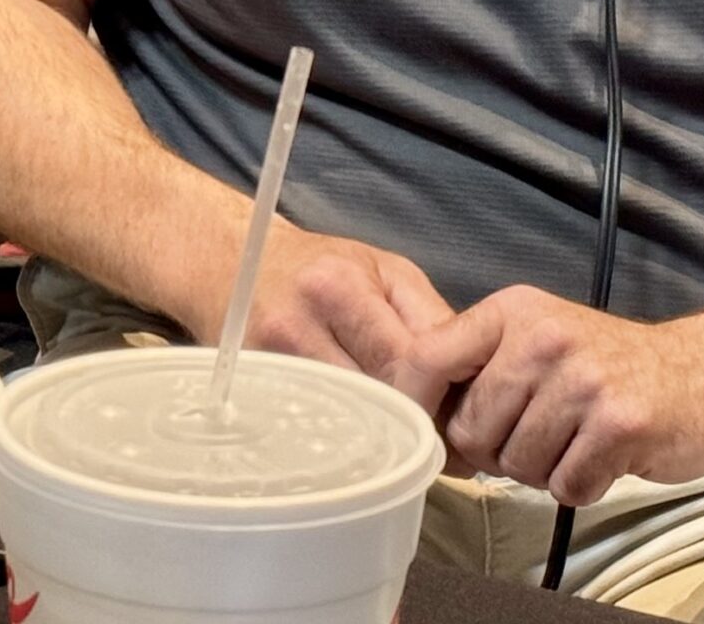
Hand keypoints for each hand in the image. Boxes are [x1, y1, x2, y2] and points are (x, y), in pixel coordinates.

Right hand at [188, 224, 458, 414]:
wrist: (232, 262)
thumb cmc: (319, 265)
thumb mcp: (385, 270)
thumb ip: (430, 318)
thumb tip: (471, 379)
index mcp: (338, 288)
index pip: (403, 363)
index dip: (436, 397)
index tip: (457, 417)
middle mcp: (297, 326)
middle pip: (373, 400)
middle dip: (410, 423)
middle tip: (436, 440)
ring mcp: (269, 365)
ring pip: (344, 423)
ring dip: (378, 437)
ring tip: (401, 442)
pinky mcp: (253, 393)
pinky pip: (311, 429)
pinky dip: (342, 437)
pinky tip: (358, 438)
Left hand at [410, 290, 703, 504]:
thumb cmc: (612, 366)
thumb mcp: (539, 340)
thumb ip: (480, 370)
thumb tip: (415, 423)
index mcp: (513, 311)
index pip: (427, 357)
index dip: (414, 406)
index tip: (425, 435)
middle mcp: (544, 337)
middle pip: (470, 430)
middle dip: (495, 452)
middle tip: (539, 436)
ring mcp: (584, 379)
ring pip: (517, 464)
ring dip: (544, 470)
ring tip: (577, 440)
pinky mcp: (621, 423)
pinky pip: (566, 486)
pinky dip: (582, 485)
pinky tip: (605, 456)